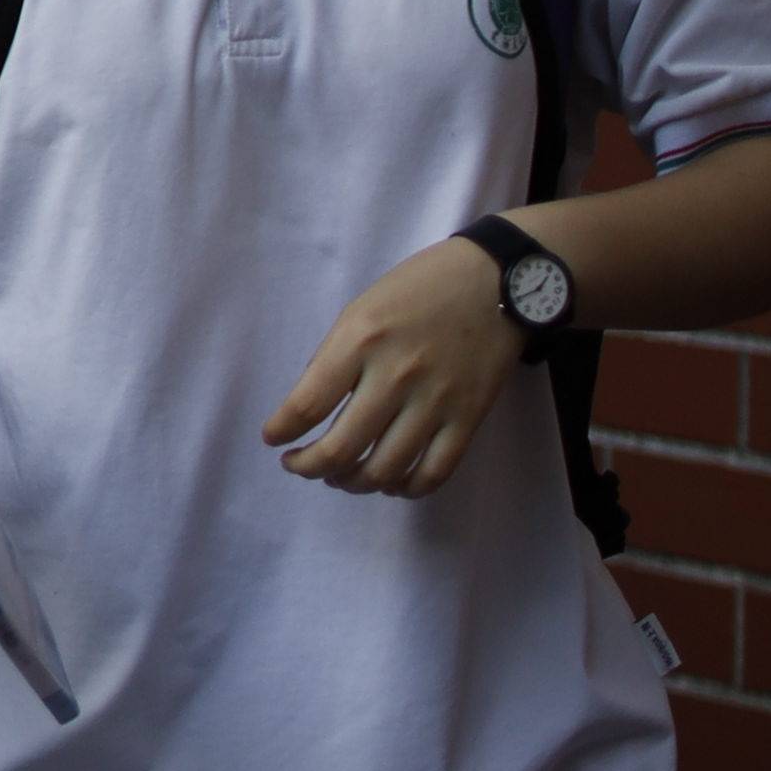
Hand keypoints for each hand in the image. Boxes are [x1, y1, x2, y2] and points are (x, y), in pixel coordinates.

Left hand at [265, 239, 527, 498]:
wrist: (496, 283)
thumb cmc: (419, 289)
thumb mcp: (361, 309)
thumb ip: (335, 357)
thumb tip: (310, 407)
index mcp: (360, 341)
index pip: (307, 405)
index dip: (282, 432)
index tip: (273, 440)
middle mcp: (395, 376)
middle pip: (343, 448)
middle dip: (311, 467)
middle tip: (301, 466)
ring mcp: (436, 402)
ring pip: (386, 469)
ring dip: (354, 483)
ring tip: (341, 477)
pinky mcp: (469, 419)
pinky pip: (434, 472)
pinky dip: (407, 488)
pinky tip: (391, 483)